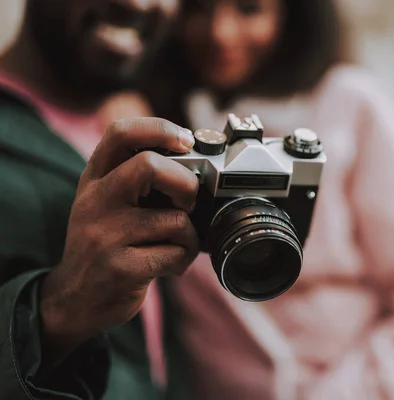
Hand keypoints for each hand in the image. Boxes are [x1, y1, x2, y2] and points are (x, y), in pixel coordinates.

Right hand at [39, 118, 199, 363]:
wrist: (74, 299)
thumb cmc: (104, 244)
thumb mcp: (107, 203)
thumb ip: (136, 179)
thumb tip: (193, 159)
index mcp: (95, 179)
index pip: (120, 133)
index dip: (160, 129)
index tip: (186, 141)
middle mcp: (96, 201)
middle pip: (149, 166)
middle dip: (186, 184)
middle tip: (187, 203)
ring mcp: (105, 235)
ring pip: (174, 219)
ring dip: (190, 235)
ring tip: (178, 245)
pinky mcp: (120, 268)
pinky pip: (174, 253)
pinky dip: (184, 259)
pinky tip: (171, 266)